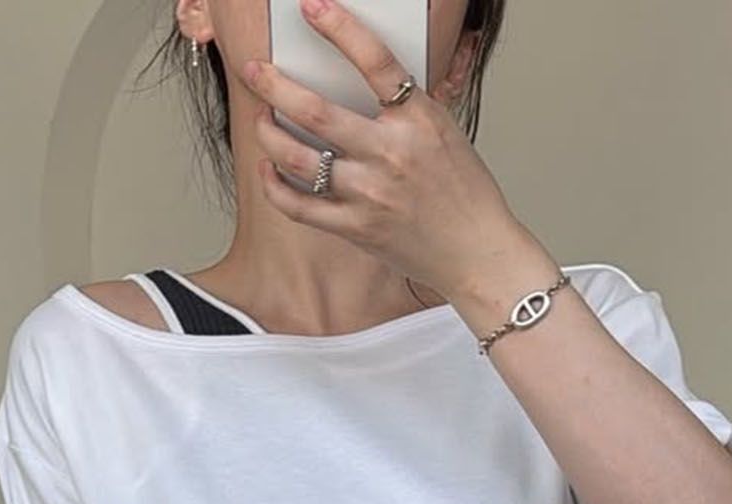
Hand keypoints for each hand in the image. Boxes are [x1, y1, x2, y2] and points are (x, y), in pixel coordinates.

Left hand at [242, 0, 520, 302]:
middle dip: (275, 86)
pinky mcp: (356, 228)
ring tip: (260, 120)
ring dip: (269, 133)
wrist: (476, 252)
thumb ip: (405, 107)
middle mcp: (390, 154)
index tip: (312, 7)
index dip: (340, 28)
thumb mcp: (444, 131)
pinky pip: (299, 206)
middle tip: (255, 70)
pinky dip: (275, 184)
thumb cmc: (462, 192)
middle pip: (317, 112)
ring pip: (299, 158)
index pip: (375, 61)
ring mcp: (370, 194)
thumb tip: (360, 78)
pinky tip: (268, 167)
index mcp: (418, 120)